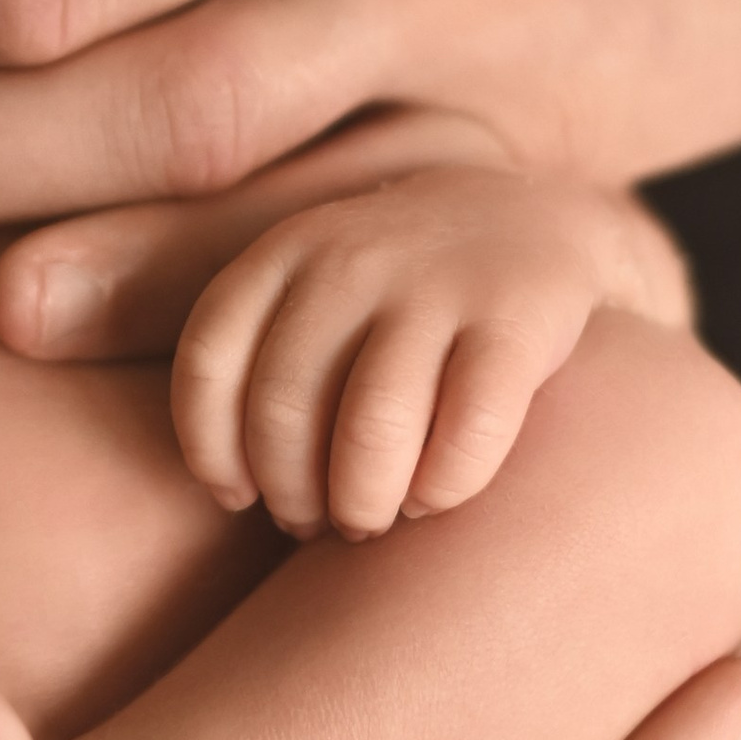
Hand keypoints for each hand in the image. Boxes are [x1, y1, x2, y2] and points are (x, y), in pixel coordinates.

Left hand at [171, 161, 690, 541]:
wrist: (530, 217)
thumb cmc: (392, 294)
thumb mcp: (309, 287)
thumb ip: (258, 358)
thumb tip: (232, 492)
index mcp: (283, 254)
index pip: (209, 363)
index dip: (212, 449)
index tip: (239, 497)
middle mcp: (349, 260)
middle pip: (285, 410)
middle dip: (292, 492)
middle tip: (318, 522)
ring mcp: (435, 285)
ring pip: (371, 430)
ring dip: (362, 502)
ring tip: (372, 519)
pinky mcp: (516, 321)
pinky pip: (467, 433)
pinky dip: (443, 489)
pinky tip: (435, 498)